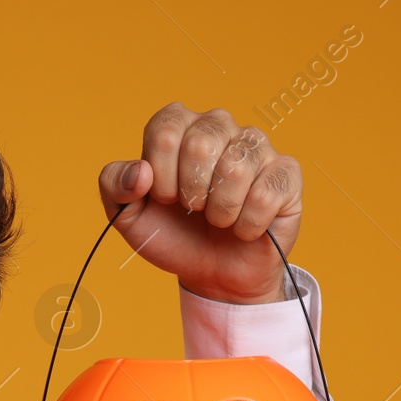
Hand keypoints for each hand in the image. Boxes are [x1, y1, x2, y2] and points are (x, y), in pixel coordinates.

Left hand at [99, 102, 302, 303]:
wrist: (212, 274)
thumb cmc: (173, 235)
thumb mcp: (129, 216)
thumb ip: (115, 186)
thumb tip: (140, 172)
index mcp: (179, 127)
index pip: (165, 130)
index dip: (160, 176)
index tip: (164, 199)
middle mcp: (220, 126)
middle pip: (201, 142)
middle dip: (190, 192)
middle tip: (193, 211)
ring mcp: (256, 147)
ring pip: (236, 166)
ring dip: (220, 210)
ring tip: (219, 220)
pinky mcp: (285, 172)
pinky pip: (266, 191)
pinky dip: (248, 223)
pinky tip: (244, 228)